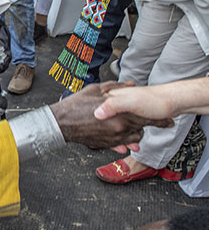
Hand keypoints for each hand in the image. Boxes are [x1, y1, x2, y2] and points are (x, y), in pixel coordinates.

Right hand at [49, 82, 173, 149]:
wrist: (60, 123)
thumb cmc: (75, 105)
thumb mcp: (95, 90)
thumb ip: (116, 87)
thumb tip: (131, 84)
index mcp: (119, 114)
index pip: (146, 118)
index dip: (159, 120)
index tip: (168, 120)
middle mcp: (119, 128)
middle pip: (141, 129)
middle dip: (146, 126)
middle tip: (153, 122)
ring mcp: (112, 138)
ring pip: (133, 138)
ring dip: (135, 133)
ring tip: (132, 127)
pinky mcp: (105, 144)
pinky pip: (121, 145)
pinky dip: (125, 142)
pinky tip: (124, 140)